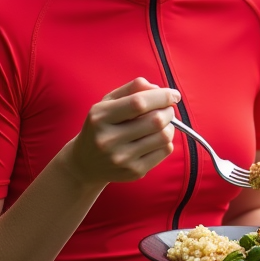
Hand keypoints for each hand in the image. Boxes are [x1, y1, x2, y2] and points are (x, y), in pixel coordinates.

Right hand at [63, 78, 179, 186]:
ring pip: (163, 137)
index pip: (139, 103)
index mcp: (101, 117)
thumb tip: (158, 89)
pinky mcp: (134, 172)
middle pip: (155, 121)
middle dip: (168, 111)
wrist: (86, 163)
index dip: (162, 96)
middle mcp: (109, 139)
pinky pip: (164, 151)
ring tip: (161, 124)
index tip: (173, 95)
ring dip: (170, 126)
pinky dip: (166, 141)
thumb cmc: (102, 126)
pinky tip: (155, 138)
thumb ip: (132, 89)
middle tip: (166, 110)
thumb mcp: (108, 103)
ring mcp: (122, 158)